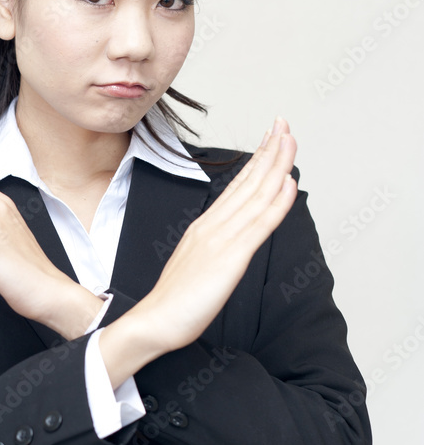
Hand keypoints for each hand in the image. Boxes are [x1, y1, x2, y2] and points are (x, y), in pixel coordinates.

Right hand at [140, 117, 297, 353]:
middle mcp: (214, 226)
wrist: (154, 321)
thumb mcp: (196, 263)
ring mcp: (222, 239)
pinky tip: (288, 184)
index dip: (257, 159)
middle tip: (283, 123)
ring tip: (290, 140)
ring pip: (256, 195)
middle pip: (248, 182)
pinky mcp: (230, 258)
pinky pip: (259, 225)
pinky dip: (277, 202)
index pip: (237, 185)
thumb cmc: (174, 301)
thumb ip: (213, 246)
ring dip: (276, 165)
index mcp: (206, 226)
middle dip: (269, 150)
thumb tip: (232, 237)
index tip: (271, 137)